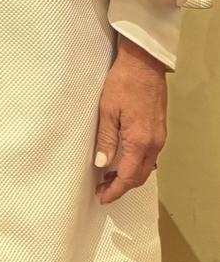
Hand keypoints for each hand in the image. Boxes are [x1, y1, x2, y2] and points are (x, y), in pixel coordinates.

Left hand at [94, 37, 167, 204]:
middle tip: (103, 189)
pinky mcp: (160, 129)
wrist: (144, 64)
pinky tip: (125, 160)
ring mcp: (160, 136)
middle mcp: (154, 143)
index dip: (115, 190)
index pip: (128, 176)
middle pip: (140, 176)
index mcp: (140, 141)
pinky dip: (138, 164)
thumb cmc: (123, 83)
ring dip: (130, 175)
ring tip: (109, 176)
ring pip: (147, 167)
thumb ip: (106, 140)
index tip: (103, 197)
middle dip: (122, 186)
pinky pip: (150, 155)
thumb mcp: (107, 111)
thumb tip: (101, 164)